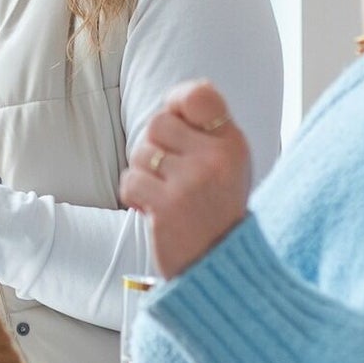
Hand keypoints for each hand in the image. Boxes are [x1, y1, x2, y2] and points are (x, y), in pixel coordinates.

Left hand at [118, 79, 249, 276]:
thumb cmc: (216, 213)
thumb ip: (205, 134)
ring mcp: (192, 181)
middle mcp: (216, 157)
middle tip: (170, 175)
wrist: (221, 268)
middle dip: (154, 147)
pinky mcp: (168, 205)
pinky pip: (130, 181)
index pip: (199, 94)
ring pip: (140, 152)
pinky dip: (135, 198)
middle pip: (158, 122)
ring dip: (144, 176)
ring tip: (166, 196)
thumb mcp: (226, 166)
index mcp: (232, 143)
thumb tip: (175, 98)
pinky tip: (154, 212)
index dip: (177, 101)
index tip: (177, 119)